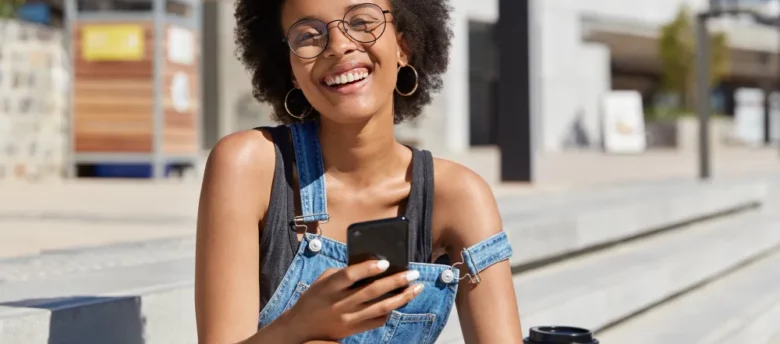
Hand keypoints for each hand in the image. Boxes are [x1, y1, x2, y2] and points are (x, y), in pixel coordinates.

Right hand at [284, 260, 423, 342]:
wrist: (302, 328)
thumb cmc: (315, 297)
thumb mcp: (323, 280)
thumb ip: (344, 272)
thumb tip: (372, 265)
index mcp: (330, 287)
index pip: (350, 276)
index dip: (368, 268)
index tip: (386, 262)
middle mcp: (340, 303)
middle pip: (371, 292)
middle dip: (396, 281)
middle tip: (413, 273)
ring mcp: (348, 319)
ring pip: (380, 308)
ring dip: (401, 297)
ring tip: (417, 288)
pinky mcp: (354, 330)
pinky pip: (377, 321)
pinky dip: (391, 311)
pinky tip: (402, 302)